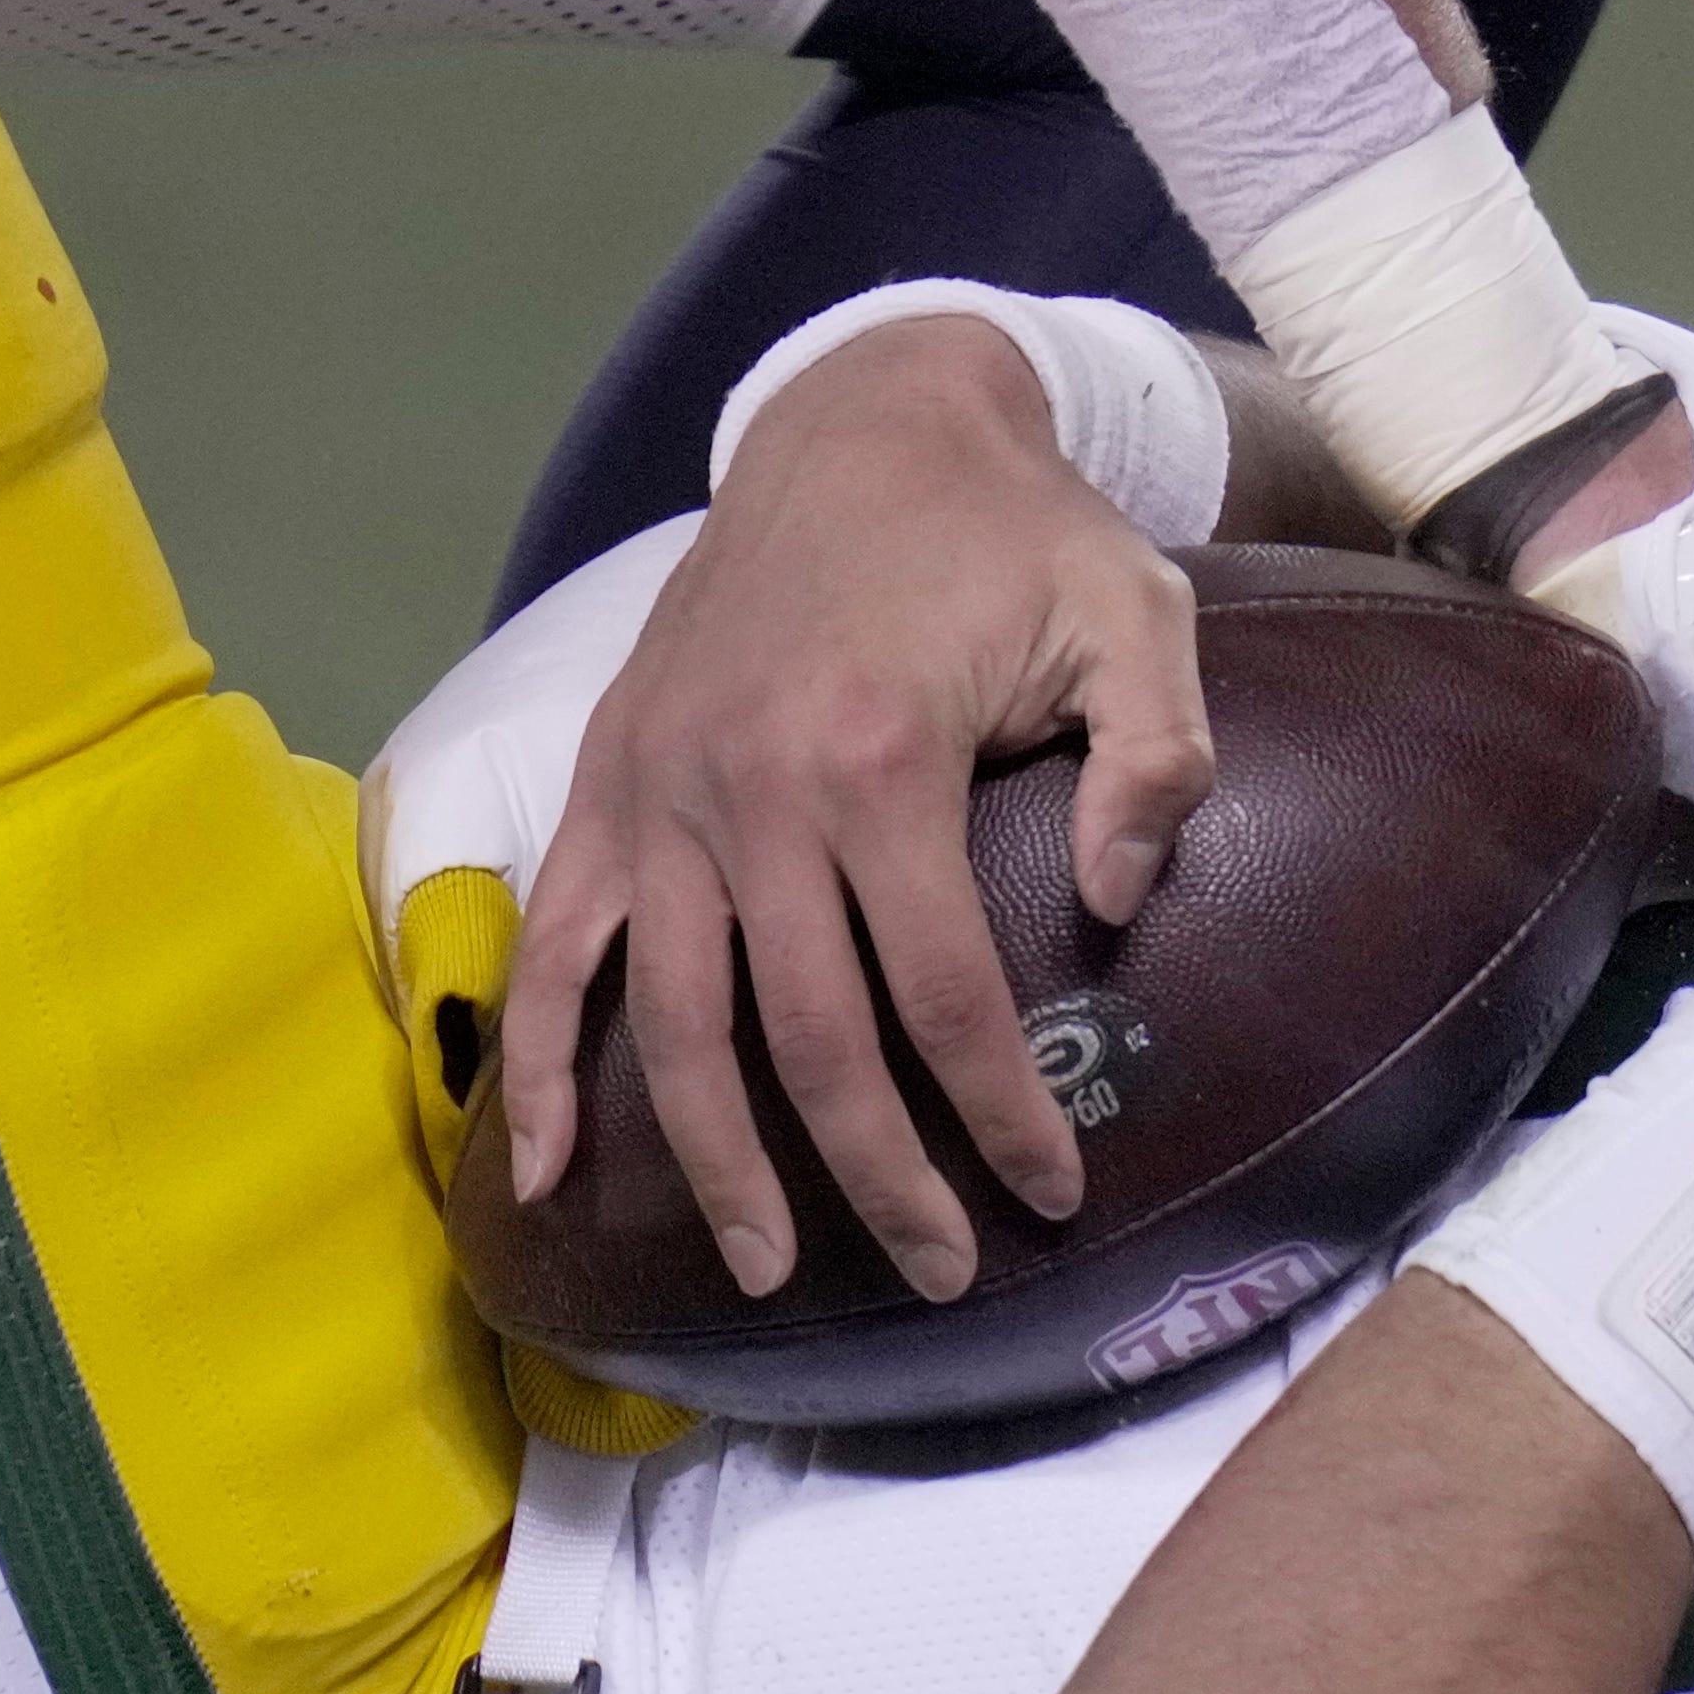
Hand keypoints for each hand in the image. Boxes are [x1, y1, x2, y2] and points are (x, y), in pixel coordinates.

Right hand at [497, 316, 1214, 1301]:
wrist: (863, 421)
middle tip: (941, 1271)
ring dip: (717, 1162)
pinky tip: (543, 1170)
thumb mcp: (1132, 612)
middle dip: (878, 1178)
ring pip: (675, 1023)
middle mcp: (749, 790)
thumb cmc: (1013, 530)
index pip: (945, 997)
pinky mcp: (608, 783)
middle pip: (808, 1042)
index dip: (1000, 1113)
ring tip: (767, 1268)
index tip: (1054, 1193)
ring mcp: (661, 794)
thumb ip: (1156, 760)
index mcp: (881, 760)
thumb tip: (1121, 908)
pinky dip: (537, 1061)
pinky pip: (556, 945)